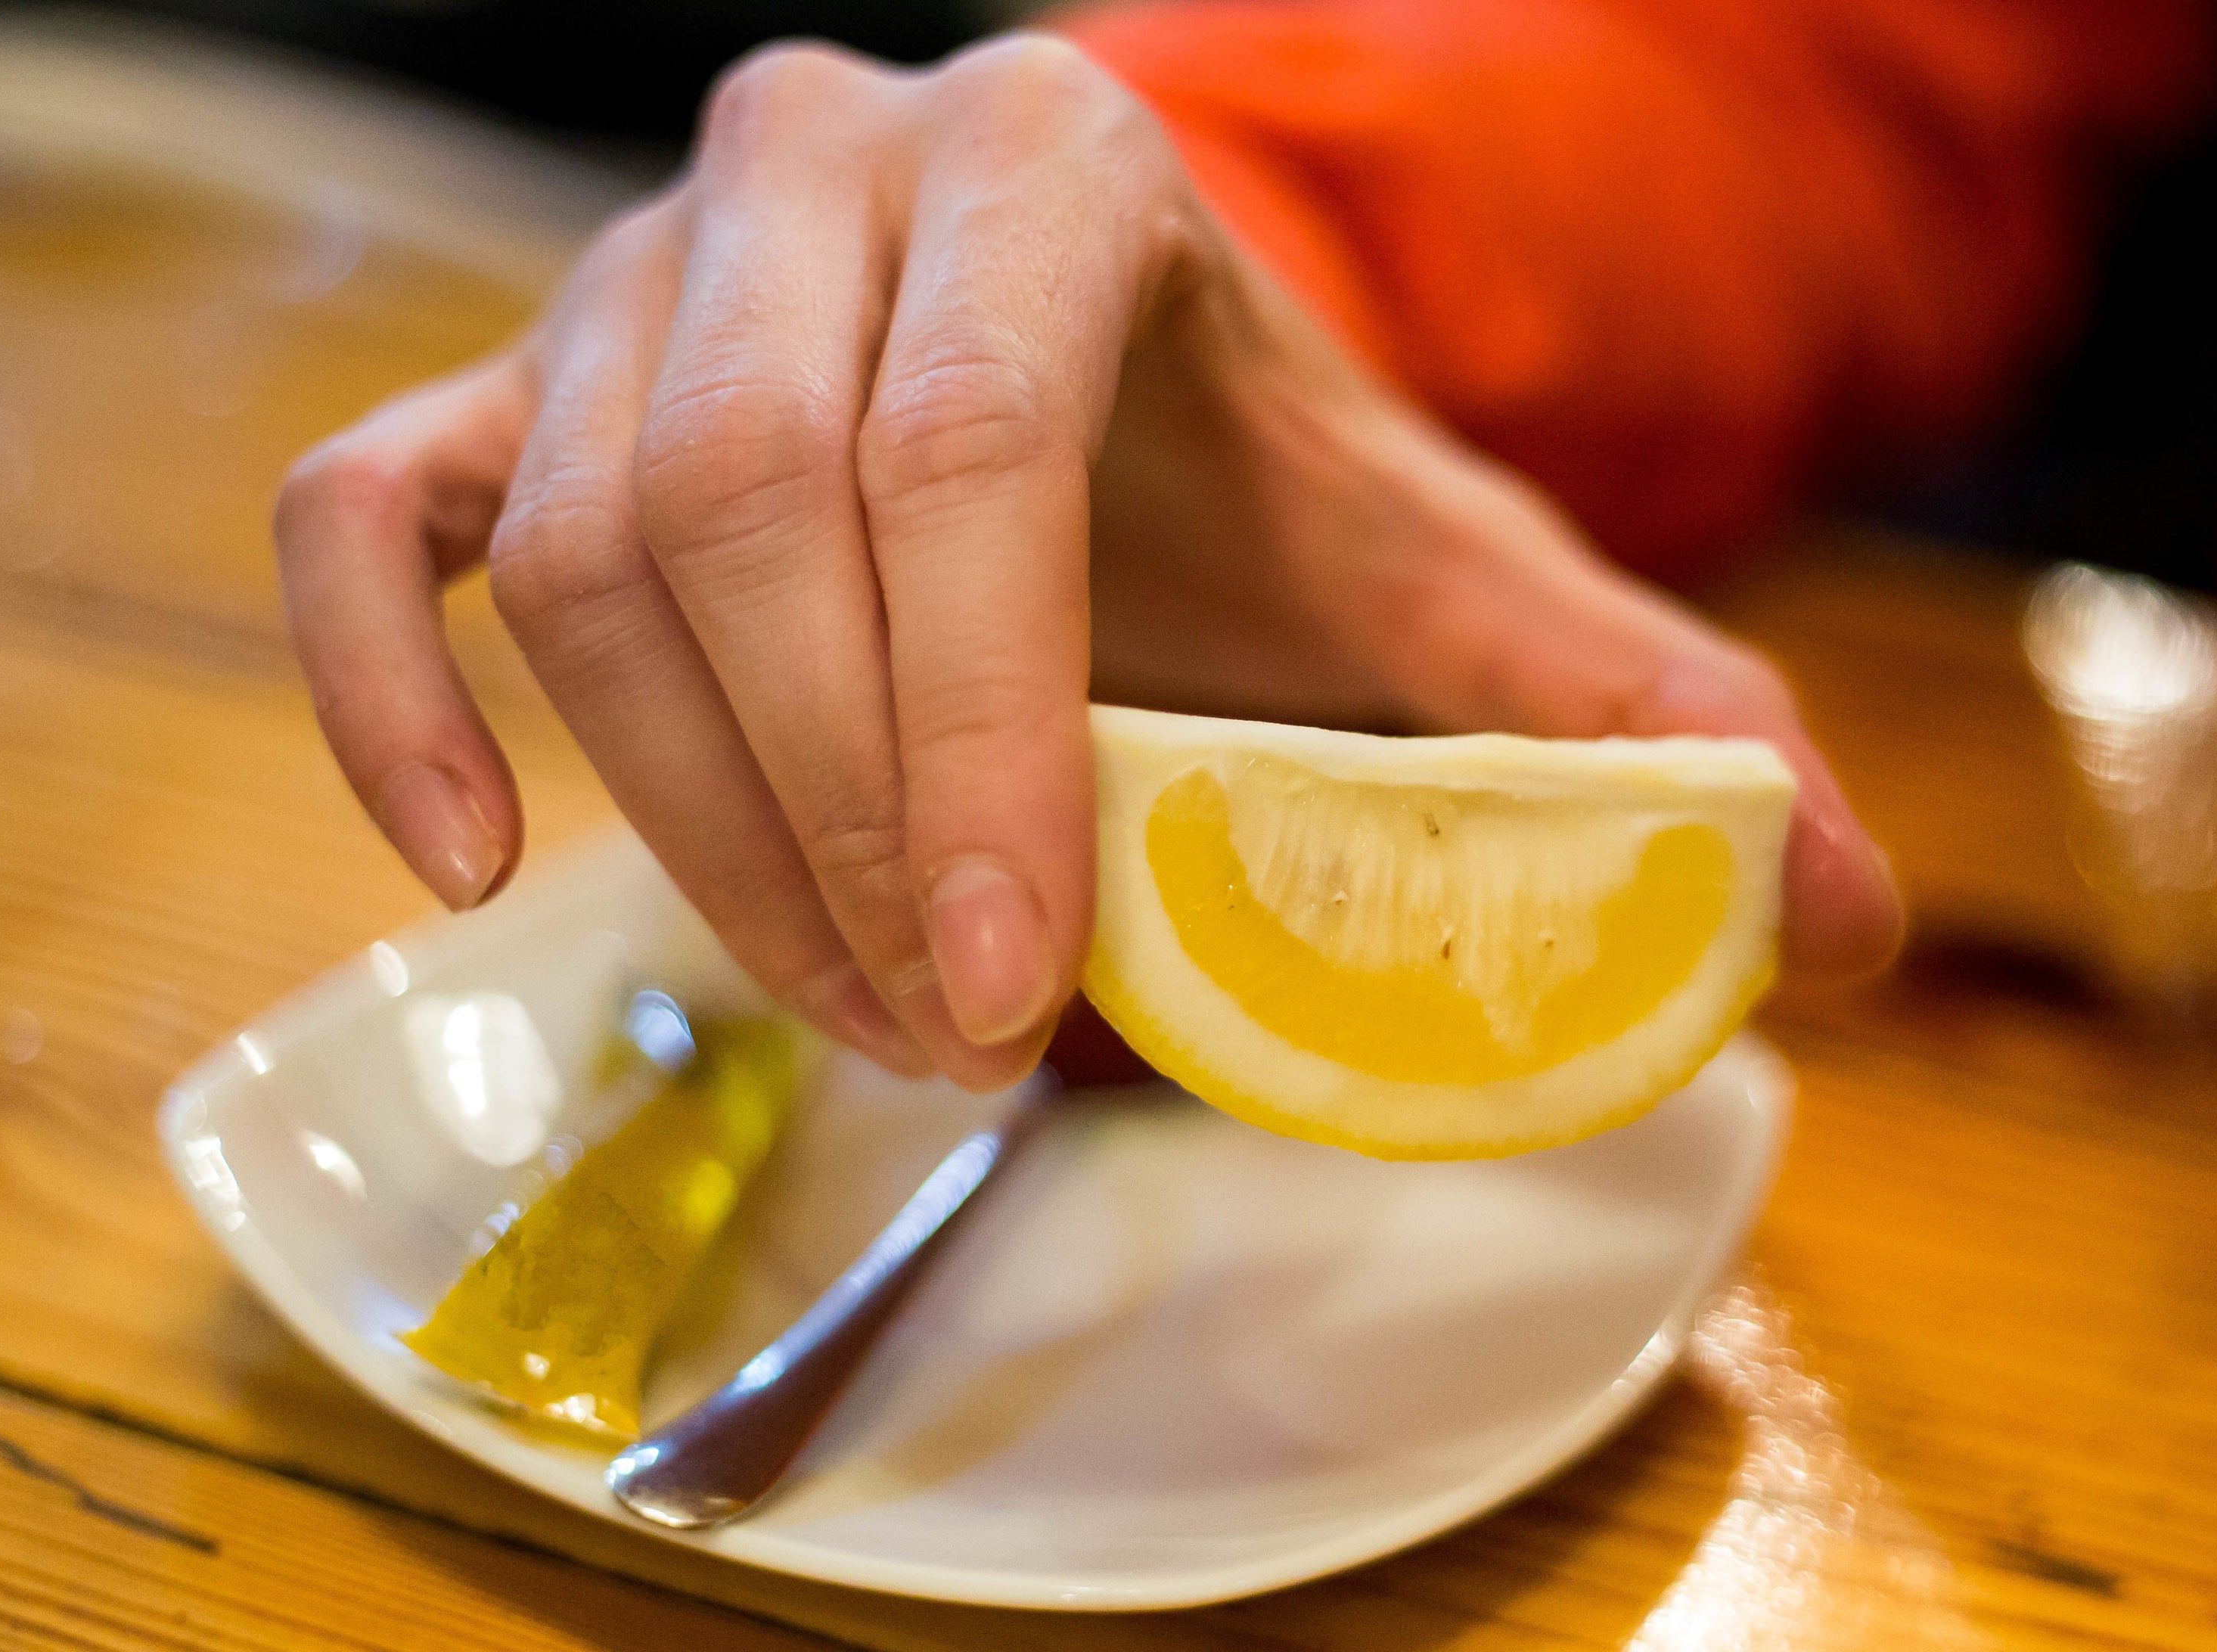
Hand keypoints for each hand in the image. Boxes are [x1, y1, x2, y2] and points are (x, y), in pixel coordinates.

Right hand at [275, 33, 1901, 1091]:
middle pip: (753, 508)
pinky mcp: (512, 390)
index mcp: (1058, 165)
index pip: (973, 451)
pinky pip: (374, 517)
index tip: (1013, 989)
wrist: (1115, 375)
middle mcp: (816, 171)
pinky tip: (475, 864)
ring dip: (704, 830)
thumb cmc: (1268, 483)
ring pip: (593, 555)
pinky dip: (389, 689)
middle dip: (845, 816)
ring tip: (852, 1004)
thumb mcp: (1457, 571)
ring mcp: (631, 272)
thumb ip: (1643, 713)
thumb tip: (1842, 912)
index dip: (981, 738)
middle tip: (957, 1041)